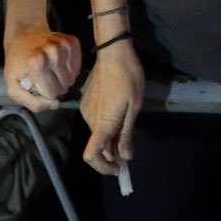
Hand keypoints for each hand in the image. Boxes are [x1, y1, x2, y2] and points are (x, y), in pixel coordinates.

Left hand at [5, 27, 82, 111]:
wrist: (23, 35)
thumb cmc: (17, 62)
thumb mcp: (14, 86)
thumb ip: (32, 102)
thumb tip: (55, 104)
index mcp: (37, 62)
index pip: (52, 93)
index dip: (44, 92)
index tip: (36, 83)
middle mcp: (53, 51)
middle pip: (63, 87)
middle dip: (54, 86)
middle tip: (43, 77)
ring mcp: (64, 45)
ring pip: (72, 78)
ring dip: (62, 77)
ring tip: (50, 68)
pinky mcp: (73, 42)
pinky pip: (78, 67)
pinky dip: (70, 68)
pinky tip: (59, 62)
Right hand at [80, 40, 143, 175]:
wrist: (113, 52)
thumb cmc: (128, 77)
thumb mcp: (134, 107)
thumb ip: (126, 134)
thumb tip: (125, 157)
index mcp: (103, 123)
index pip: (92, 155)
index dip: (104, 167)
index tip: (119, 169)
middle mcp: (90, 120)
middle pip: (97, 147)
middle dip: (111, 155)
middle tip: (128, 154)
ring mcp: (86, 111)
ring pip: (97, 134)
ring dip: (109, 140)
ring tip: (126, 132)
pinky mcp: (86, 103)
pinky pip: (95, 122)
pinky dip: (105, 128)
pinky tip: (118, 117)